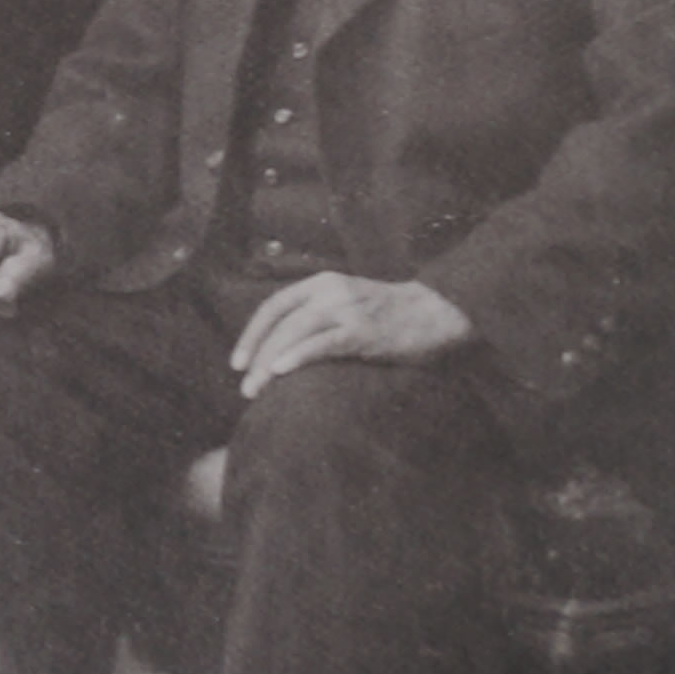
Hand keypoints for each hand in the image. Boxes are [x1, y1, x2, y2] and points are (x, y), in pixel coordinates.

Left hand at [228, 271, 475, 396]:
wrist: (437, 311)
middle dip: (257, 357)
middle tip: (245, 389)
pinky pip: (324, 343)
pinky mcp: (364, 330)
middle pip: (280, 323)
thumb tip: (282, 350)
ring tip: (255, 390)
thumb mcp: (347, 304)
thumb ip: (318, 317)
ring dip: (269, 364)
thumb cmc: (390, 316)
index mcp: (322, 283)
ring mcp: (347, 309)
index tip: (237, 362)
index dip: (252, 334)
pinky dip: (299, 356)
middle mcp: (330, 291)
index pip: (273, 306)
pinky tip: (281, 372)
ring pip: (295, 333)